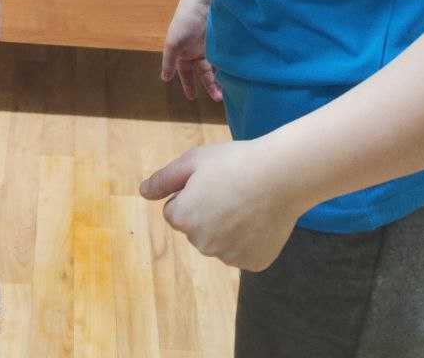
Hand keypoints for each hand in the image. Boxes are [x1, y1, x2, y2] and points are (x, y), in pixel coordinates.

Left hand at [140, 140, 299, 271]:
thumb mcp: (193, 160)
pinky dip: (249, 238)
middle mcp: (201, 244)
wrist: (280, 176)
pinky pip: (243, 251)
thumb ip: (164, 179)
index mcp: (182, 219)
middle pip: (197, 229)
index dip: (191, 193)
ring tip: (248, 202)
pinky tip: (260, 218)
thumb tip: (143, 192)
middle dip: (207, 212)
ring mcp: (228, 257)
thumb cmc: (234, 162)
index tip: (211, 181)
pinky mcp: (253, 263)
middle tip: (230, 189)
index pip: (175, 210)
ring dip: (228, 227)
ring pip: (220, 241)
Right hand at [162, 0, 221, 101]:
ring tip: (228, 92)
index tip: (191, 98)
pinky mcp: (223, 43)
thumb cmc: (186, 20)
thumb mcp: (174, 42)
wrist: (205, 0)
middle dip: (210, 86)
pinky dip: (229, 69)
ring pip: (216, 69)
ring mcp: (211, 47)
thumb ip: (169, 61)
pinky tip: (234, 78)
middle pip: (204, 73)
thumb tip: (165, 78)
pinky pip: (226, 60)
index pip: (185, 73)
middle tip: (218, 99)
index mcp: (184, 52)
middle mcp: (197, 51)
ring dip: (221, 80)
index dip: (188, 85)